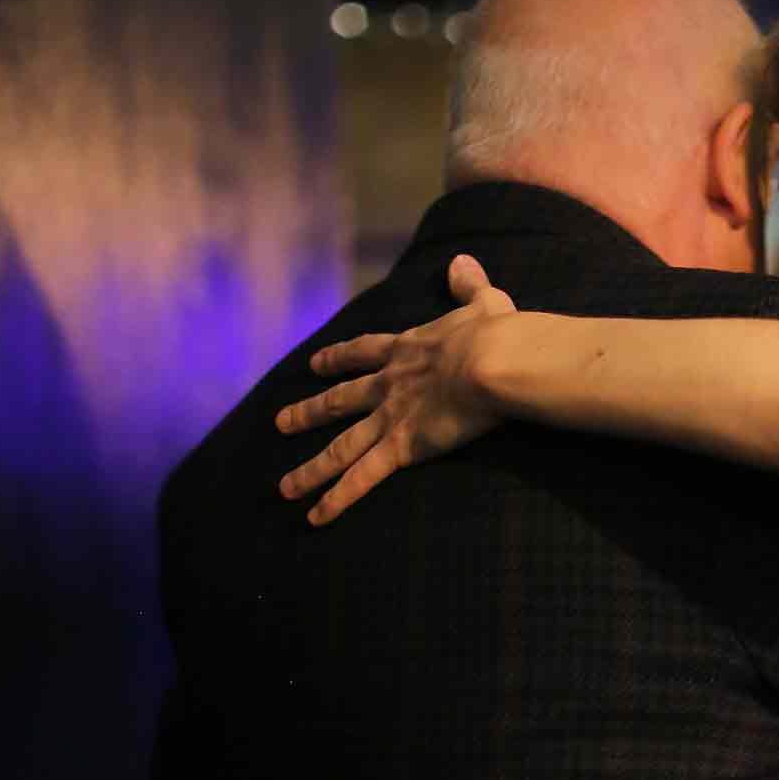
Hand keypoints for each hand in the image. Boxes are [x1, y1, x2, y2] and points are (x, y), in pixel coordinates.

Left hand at [275, 254, 518, 523]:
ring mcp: (391, 417)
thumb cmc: (497, 334)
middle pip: (339, 401)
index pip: (362, 353)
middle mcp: (389, 385)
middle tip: (281, 422)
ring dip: (310, 468)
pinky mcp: (402, 447)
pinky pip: (362, 479)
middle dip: (308, 413)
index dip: (337, 358)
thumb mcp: (485, 302)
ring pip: (340, 448)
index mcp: (408, 349)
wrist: (494, 361)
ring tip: (283, 488)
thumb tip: (461, 263)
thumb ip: (469, 286)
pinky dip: (337, 499)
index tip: (314, 363)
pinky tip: (314, 517)